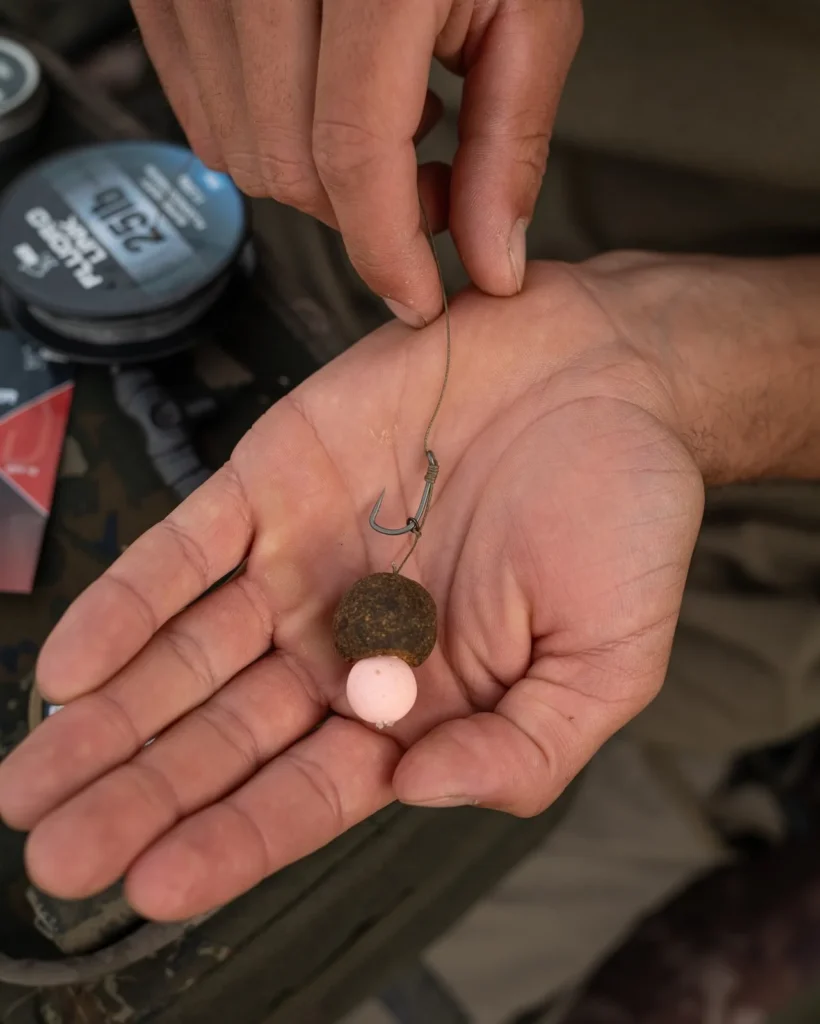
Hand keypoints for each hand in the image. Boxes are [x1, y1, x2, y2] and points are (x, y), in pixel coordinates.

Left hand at [0, 260, 705, 920]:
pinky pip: (186, 551)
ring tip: (35, 780)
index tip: (159, 884)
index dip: (237, 837)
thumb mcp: (610, 661)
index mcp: (421, 696)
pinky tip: (73, 664)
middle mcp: (346, 638)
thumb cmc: (623, 513)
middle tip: (64, 853)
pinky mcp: (275, 482)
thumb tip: (420, 793)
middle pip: (226, 735)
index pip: (312, 787)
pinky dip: (128, 605)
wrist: (607, 374)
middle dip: (144, 795)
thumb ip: (525, 749)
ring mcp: (303, 560)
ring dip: (111, 717)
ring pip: (187, 655)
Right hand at [129, 0, 581, 323]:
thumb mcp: (527, 11)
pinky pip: (206, 116)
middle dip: (365, 214)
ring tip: (392, 119)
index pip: (351, 153)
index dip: (388, 250)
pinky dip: (273, 136)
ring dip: (321, 177)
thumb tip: (491, 262)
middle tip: (432, 184)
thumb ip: (508, 146)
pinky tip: (331, 93)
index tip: (419, 298)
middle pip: (290, 167)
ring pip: (242, 152)